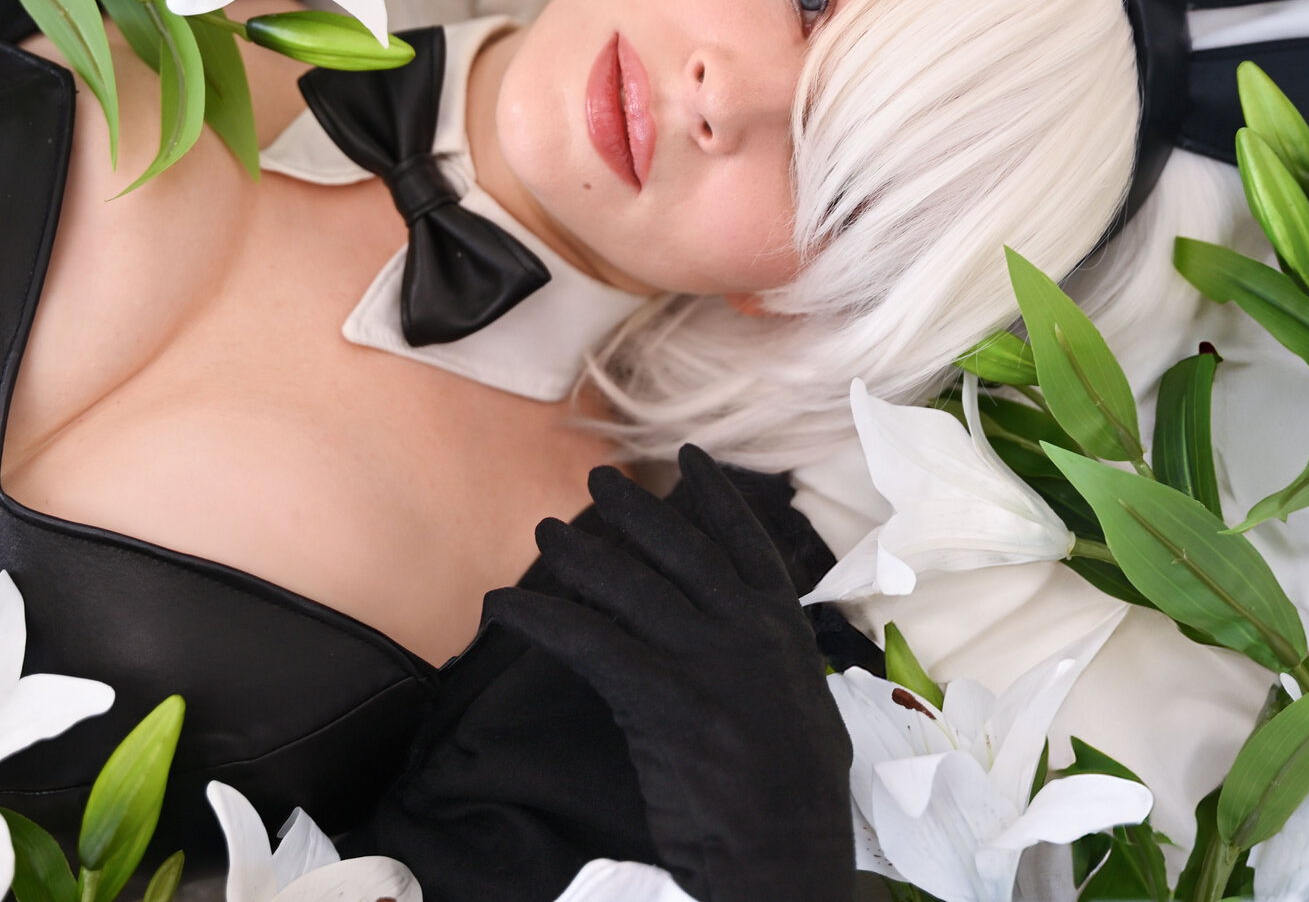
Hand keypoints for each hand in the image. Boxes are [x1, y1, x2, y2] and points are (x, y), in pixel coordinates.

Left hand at [483, 447, 854, 901]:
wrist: (785, 850)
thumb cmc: (797, 794)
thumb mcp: (804, 707)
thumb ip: (773, 661)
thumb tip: (753, 639)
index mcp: (783, 627)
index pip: (743, 542)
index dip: (714, 496)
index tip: (688, 458)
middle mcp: (744, 629)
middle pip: (678, 548)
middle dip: (634, 510)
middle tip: (597, 480)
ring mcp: (702, 659)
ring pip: (628, 586)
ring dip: (579, 554)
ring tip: (547, 532)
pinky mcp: (658, 697)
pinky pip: (586, 641)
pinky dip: (538, 618)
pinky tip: (504, 605)